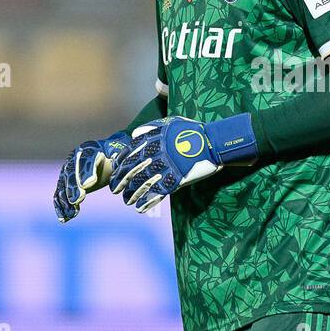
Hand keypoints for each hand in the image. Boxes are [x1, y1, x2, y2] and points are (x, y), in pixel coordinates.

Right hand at [53, 130, 130, 221]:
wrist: (108, 157)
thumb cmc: (117, 155)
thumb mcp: (121, 153)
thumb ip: (120, 156)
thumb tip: (119, 162)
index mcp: (90, 149)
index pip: (86, 158)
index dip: (86, 172)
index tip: (88, 185)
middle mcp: (75, 158)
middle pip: (71, 171)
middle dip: (73, 186)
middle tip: (77, 199)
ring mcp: (68, 171)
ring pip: (63, 184)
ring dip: (66, 199)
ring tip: (72, 213)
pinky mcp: (66, 183)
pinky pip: (60, 195)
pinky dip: (61, 206)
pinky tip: (65, 218)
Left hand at [109, 114, 257, 212]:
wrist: (214, 142)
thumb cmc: (194, 131)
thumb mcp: (171, 123)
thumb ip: (151, 128)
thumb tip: (134, 134)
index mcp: (155, 139)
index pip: (131, 153)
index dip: (121, 164)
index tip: (116, 172)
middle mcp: (158, 153)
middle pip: (133, 169)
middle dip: (122, 181)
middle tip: (115, 190)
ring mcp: (167, 166)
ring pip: (143, 182)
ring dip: (132, 193)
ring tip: (126, 201)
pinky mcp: (177, 178)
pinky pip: (158, 192)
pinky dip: (147, 201)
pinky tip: (140, 208)